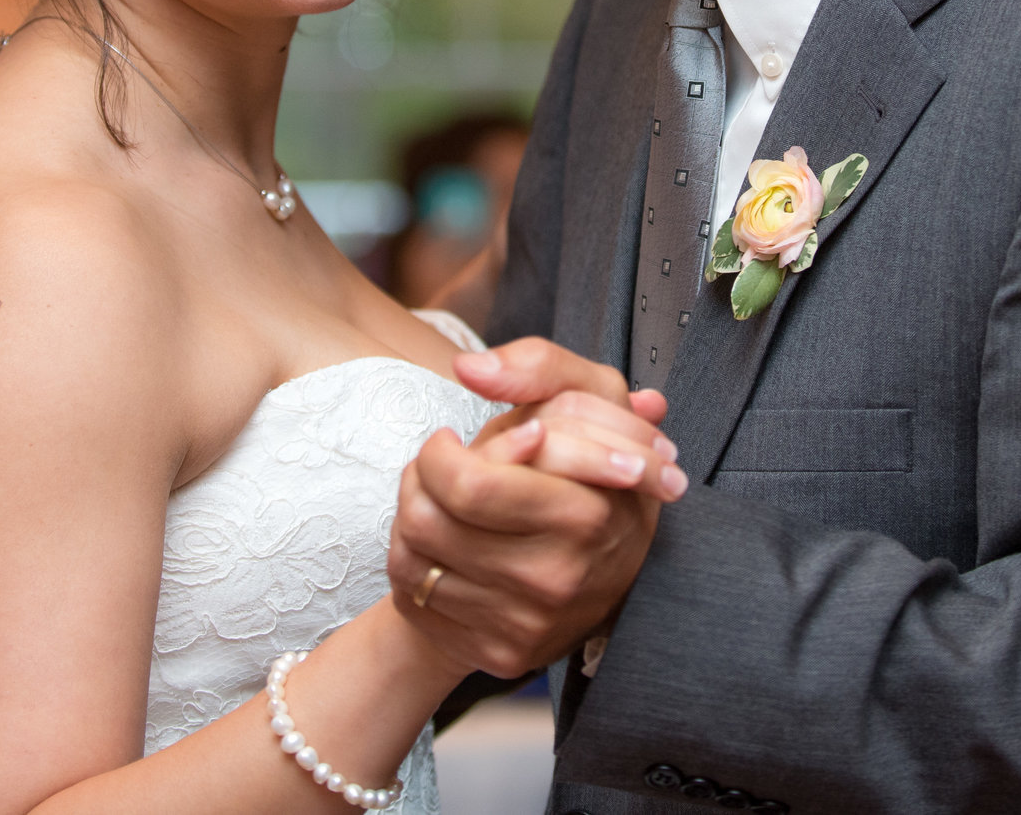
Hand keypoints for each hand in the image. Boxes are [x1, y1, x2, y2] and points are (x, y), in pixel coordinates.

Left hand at [389, 340, 685, 677]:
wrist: (608, 566)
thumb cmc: (589, 468)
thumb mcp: (588, 399)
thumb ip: (537, 367)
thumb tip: (468, 368)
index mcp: (588, 512)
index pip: (469, 485)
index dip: (442, 454)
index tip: (454, 443)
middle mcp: (560, 577)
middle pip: (428, 520)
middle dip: (419, 477)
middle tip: (439, 461)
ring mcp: (529, 622)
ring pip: (412, 556)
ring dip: (412, 512)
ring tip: (440, 496)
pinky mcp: (500, 652)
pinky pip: (415, 598)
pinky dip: (414, 559)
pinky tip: (444, 542)